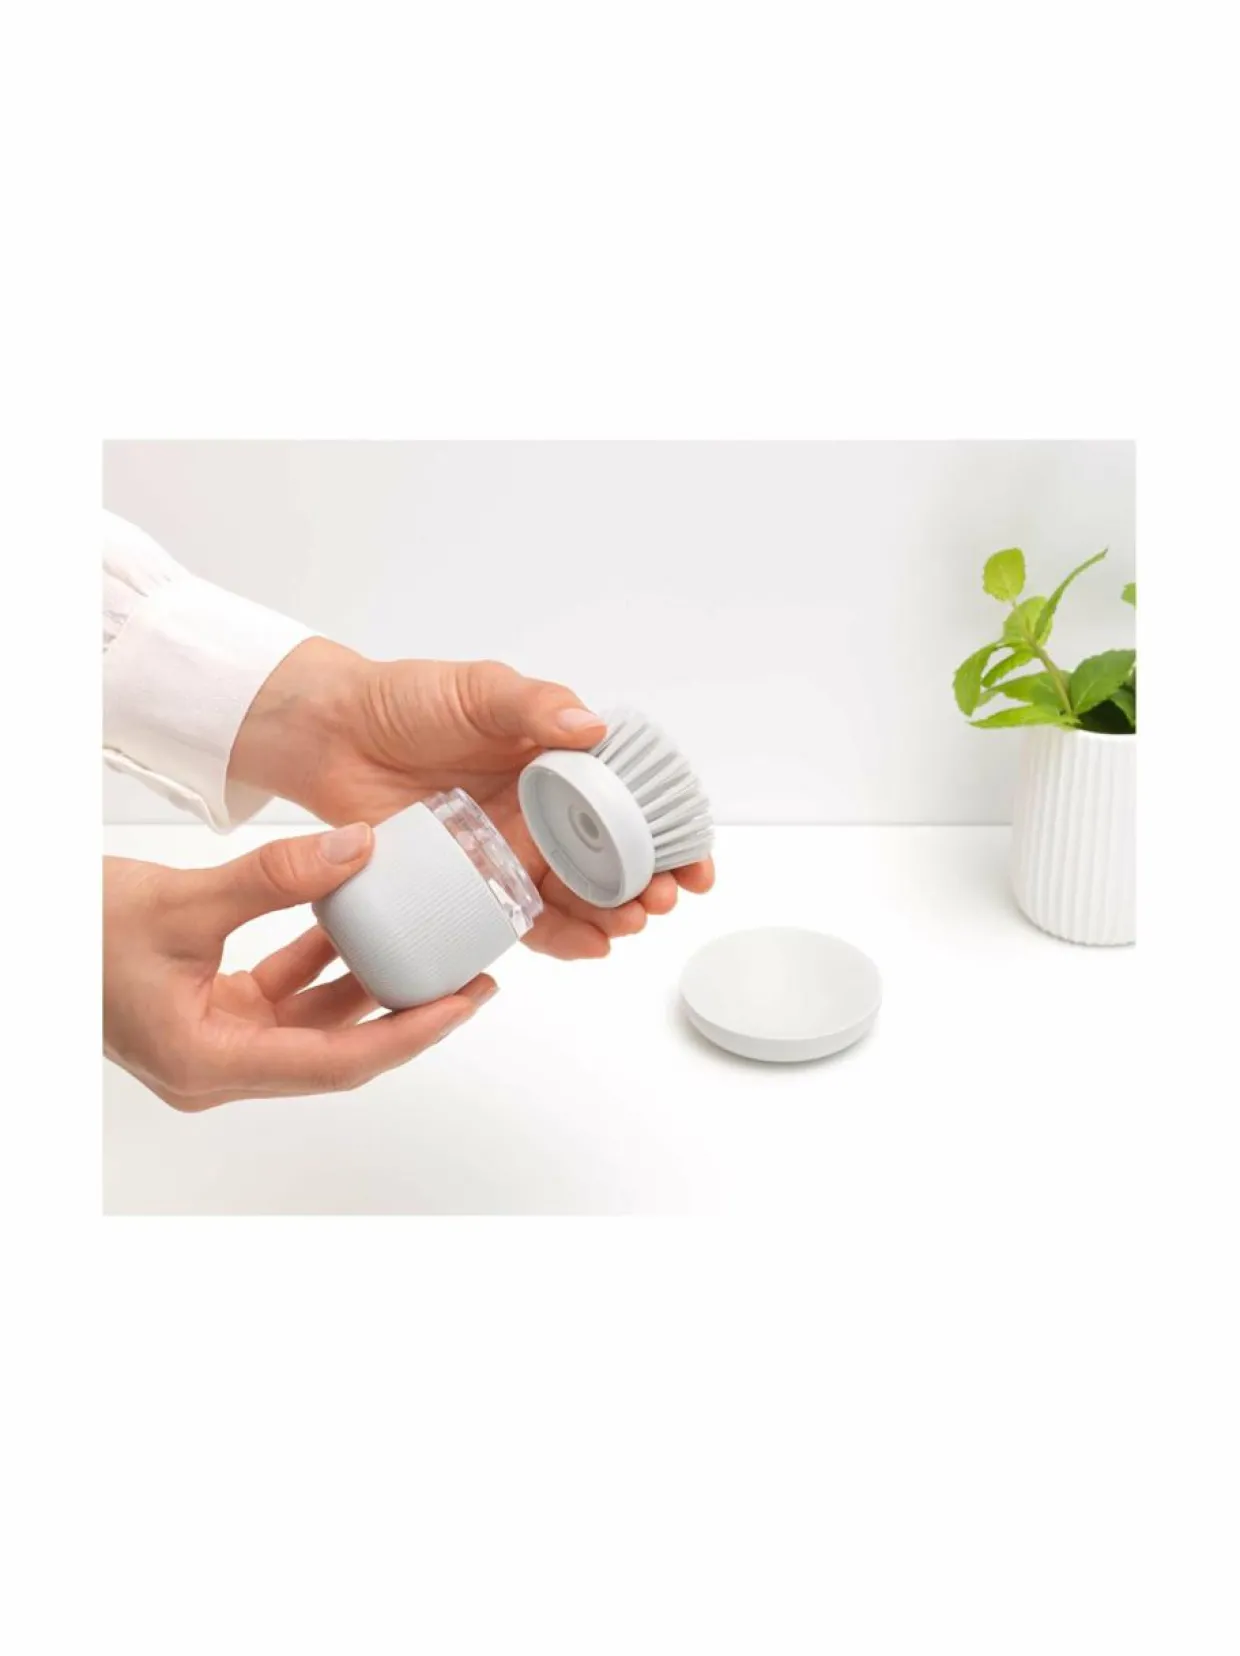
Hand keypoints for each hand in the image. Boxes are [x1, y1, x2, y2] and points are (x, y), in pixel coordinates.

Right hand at [104, 823, 495, 1109]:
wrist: (28, 930)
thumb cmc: (75, 934)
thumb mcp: (180, 900)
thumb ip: (274, 877)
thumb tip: (359, 849)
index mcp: (208, 1063)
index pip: (336, 1062)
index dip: (409, 1033)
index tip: (464, 1003)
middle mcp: (216, 1066)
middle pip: (335, 1049)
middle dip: (403, 1012)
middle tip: (469, 978)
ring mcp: (213, 1041)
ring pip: (312, 1020)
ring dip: (365, 982)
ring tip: (429, 947)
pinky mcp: (209, 1011)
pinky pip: (282, 992)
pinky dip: (319, 959)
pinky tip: (354, 917)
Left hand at [229, 642, 714, 959]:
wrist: (333, 736)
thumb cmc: (409, 700)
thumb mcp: (480, 689)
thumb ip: (534, 705)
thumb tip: (593, 728)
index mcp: (561, 762)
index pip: (634, 801)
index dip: (671, 832)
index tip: (694, 860)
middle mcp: (547, 811)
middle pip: (616, 859)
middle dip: (649, 884)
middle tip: (659, 898)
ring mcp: (515, 851)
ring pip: (581, 896)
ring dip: (613, 916)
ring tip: (628, 925)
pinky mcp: (476, 884)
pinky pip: (527, 920)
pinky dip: (564, 938)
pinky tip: (591, 946)